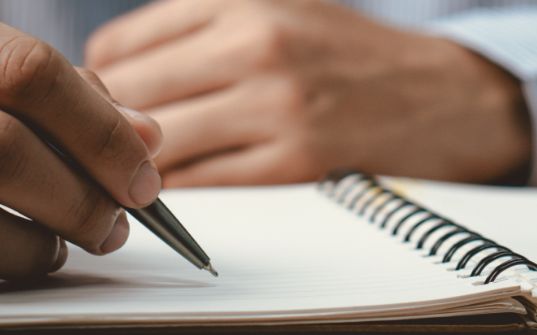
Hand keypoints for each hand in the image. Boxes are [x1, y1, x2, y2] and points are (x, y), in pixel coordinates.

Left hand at [85, 0, 530, 186]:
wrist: (439, 93)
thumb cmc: (348, 52)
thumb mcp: (275, 5)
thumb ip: (196, 24)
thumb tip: (109, 64)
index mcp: (240, 2)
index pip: (122, 44)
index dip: (97, 79)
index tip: (99, 99)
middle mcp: (255, 46)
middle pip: (128, 93)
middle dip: (107, 123)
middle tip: (105, 141)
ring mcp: (275, 106)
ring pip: (158, 144)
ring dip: (135, 162)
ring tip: (135, 167)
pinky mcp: (294, 160)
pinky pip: (204, 183)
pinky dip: (180, 189)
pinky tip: (179, 184)